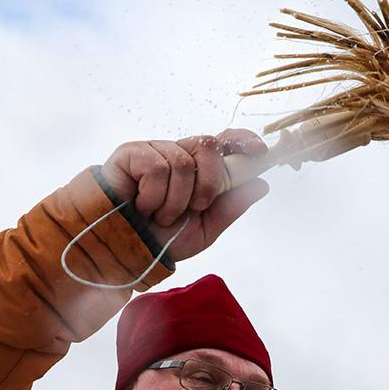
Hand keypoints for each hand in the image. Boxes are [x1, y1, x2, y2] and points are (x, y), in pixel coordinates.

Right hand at [99, 129, 268, 261]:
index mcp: (199, 168)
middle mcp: (179, 153)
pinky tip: (143, 206)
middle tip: (195, 208)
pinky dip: (153, 196)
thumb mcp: (205, 229)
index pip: (224, 141)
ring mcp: (155, 150)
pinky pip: (156, 167)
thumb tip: (262, 184)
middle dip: (208, 182)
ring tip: (160, 216)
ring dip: (175, 200)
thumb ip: (231, 207)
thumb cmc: (163, 239)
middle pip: (208, 145)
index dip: (243, 140)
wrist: (126, 250)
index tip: (260, 151)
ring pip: (181, 163)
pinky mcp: (132, 153)